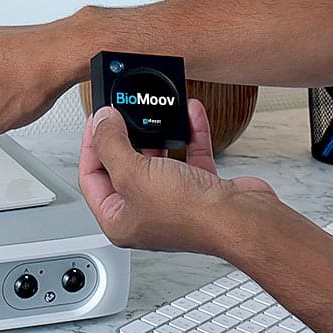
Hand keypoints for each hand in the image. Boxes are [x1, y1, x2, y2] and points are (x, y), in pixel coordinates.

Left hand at [78, 99, 277, 255]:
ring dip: (158, 134)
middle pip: (124, 168)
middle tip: (123, 112)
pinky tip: (189, 115)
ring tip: (154, 112)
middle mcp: (145, 214)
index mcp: (120, 221)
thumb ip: (111, 144)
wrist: (241, 220)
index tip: (97, 120)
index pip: (92, 179)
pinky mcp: (200, 190)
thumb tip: (101, 122)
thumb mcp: (134, 174)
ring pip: (158, 161)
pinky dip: (189, 135)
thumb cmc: (190, 215)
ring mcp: (174, 202)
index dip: (91, 146)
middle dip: (125, 137)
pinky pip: (189, 156)